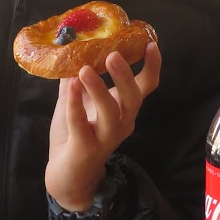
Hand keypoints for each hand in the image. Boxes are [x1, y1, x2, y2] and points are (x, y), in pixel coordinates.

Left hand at [46, 43, 162, 212]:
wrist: (66, 175)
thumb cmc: (75, 134)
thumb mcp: (78, 100)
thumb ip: (76, 77)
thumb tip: (71, 47)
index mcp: (124, 108)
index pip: (147, 85)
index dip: (152, 65)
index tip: (151, 43)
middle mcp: (122, 122)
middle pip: (133, 98)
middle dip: (124, 76)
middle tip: (113, 54)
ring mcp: (106, 137)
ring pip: (111, 113)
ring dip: (99, 89)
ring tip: (84, 70)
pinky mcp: (86, 149)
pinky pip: (82, 125)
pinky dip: (75, 105)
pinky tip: (70, 87)